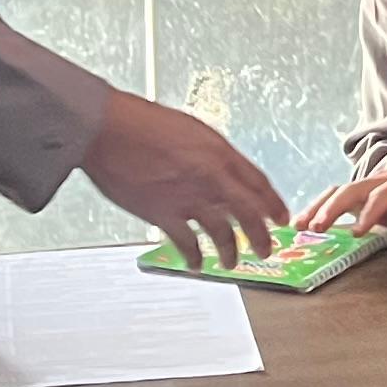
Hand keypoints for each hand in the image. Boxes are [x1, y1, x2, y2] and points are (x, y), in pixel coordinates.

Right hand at [81, 92, 288, 271]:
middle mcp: (211, 176)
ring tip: (232, 261)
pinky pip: (188, 244)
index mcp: (219, 152)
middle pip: (249, 213)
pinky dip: (195, 257)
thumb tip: (220, 171)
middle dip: (262, 235)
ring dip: (230, 251)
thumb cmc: (141, 122)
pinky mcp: (163, 214)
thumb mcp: (189, 129)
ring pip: (223, 234)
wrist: (106, 128)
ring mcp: (188, 198)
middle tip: (268, 247)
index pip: (258, 183)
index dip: (273, 204)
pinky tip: (196, 264)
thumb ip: (209, 154)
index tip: (280, 217)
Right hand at [293, 156, 386, 254]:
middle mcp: (384, 178)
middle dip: (333, 207)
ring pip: (339, 190)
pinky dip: (317, 207)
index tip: (357, 232)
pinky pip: (336, 196)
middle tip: (317, 228)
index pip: (386, 193)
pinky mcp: (361, 194)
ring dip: (319, 206)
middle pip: (354, 188)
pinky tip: (301, 223)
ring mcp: (370, 184)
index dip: (371, 211)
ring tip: (300, 226)